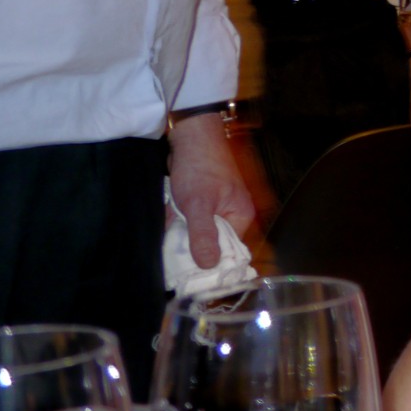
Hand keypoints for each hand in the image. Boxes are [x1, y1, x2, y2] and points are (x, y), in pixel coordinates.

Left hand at [168, 111, 256, 267]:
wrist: (191, 137)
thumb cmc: (199, 168)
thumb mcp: (198, 205)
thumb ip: (203, 235)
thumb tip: (209, 266)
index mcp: (241, 216)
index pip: (229, 250)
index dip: (211, 262)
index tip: (190, 273)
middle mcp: (234, 213)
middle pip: (214, 243)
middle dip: (193, 248)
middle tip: (174, 257)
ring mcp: (219, 207)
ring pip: (200, 232)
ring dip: (183, 235)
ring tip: (169, 239)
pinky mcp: (204, 201)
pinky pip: (193, 221)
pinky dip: (180, 224)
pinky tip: (168, 224)